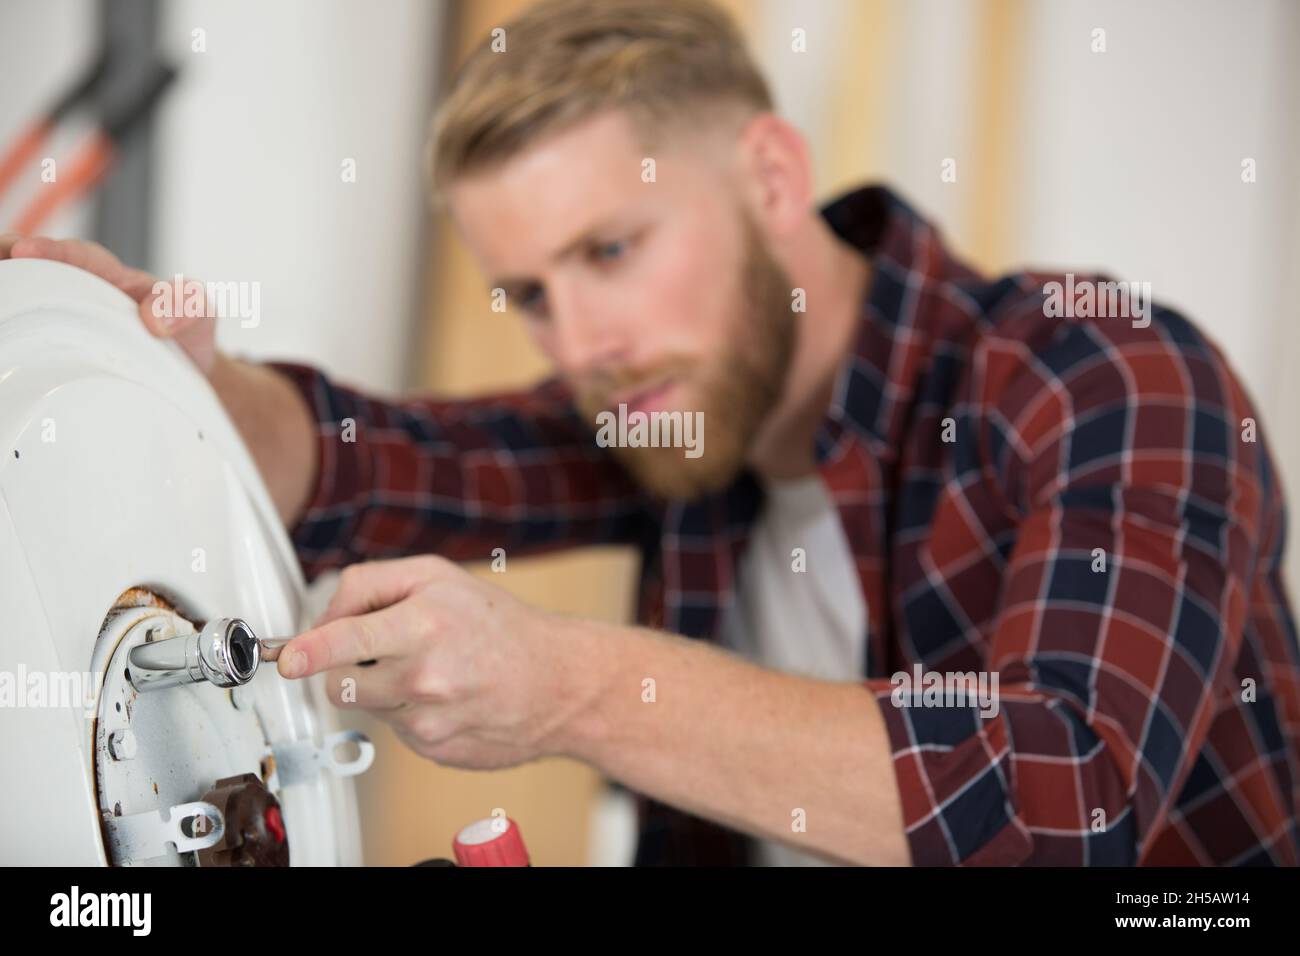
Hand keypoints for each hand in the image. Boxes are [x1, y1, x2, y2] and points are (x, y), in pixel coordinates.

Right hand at [0, 233, 218, 373]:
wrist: (190, 372)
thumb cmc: (187, 333)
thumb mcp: (199, 313)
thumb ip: (186, 306)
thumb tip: (154, 319)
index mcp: (113, 278)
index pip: (79, 258)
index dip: (51, 252)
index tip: (23, 250)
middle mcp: (84, 294)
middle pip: (36, 271)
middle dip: (6, 263)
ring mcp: (71, 321)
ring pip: (30, 300)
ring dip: (7, 295)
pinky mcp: (65, 348)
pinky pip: (36, 335)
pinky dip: (16, 332)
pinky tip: (5, 346)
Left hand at [276, 555, 591, 769]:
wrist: (559, 683)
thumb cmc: (500, 625)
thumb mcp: (439, 576)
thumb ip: (372, 584)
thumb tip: (324, 619)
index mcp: (425, 625)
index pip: (349, 639)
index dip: (311, 650)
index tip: (290, 659)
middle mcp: (425, 677)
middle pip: (341, 680)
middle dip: (348, 663)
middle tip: (385, 647)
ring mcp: (429, 721)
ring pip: (366, 704)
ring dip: (382, 685)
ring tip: (428, 668)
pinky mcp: (432, 749)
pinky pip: (395, 728)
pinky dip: (409, 710)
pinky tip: (446, 695)